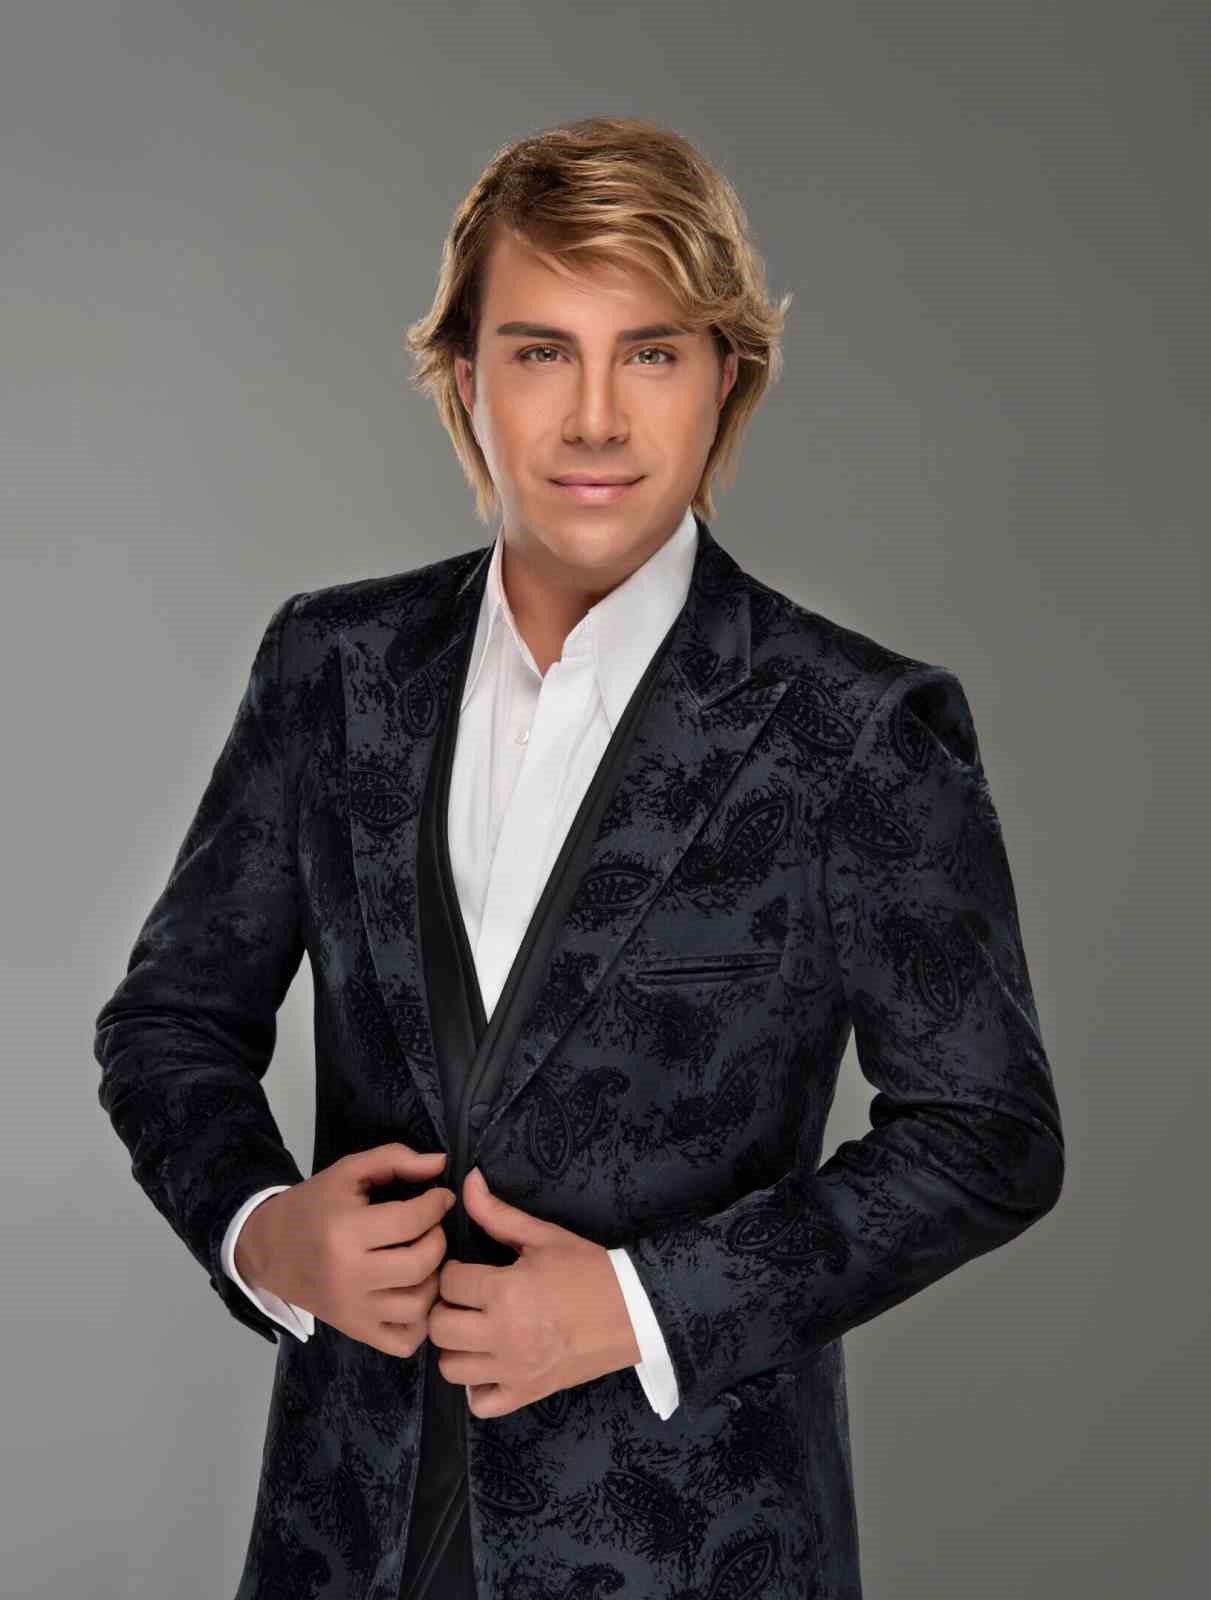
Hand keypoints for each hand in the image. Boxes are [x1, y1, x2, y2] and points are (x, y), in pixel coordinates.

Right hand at [234, 1143, 455, 1358]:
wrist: (268, 1248)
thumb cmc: (313, 1206)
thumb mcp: (348, 1171)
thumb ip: (395, 1159)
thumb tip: (441, 1164)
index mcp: (344, 1231)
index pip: (412, 1221)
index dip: (437, 1204)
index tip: (440, 1198)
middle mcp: (349, 1276)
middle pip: (420, 1264)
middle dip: (438, 1240)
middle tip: (431, 1229)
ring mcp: (352, 1310)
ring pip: (418, 1306)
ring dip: (434, 1279)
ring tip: (425, 1260)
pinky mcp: (354, 1331)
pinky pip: (404, 1342)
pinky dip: (421, 1322)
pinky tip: (415, 1295)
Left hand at [429, 1166, 641, 1417]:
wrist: (633, 1311)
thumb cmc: (587, 1269)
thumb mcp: (543, 1236)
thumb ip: (497, 1212)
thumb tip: (467, 1179)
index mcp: (506, 1291)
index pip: (449, 1282)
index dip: (454, 1270)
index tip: (468, 1269)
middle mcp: (503, 1334)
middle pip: (439, 1327)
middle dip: (447, 1307)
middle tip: (467, 1299)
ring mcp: (513, 1369)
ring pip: (451, 1368)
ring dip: (457, 1346)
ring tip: (475, 1329)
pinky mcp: (526, 1393)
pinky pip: (480, 1403)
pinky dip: (477, 1387)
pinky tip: (489, 1364)